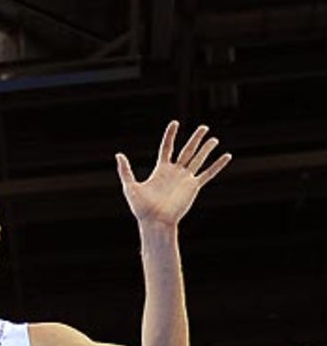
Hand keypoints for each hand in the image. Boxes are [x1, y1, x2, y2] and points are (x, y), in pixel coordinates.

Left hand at [116, 122, 230, 227]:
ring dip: (206, 149)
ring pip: (198, 159)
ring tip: (214, 139)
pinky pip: (208, 174)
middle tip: (204, 128)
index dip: (171, 135)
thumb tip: (118, 154)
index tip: (175, 123)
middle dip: (195, 139)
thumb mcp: (131, 187)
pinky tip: (227, 156)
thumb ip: (125, 170)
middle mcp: (174, 172)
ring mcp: (185, 179)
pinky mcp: (193, 187)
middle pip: (187, 151)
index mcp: (161, 170)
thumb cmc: (141, 208)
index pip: (167, 148)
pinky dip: (217, 165)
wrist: (155, 222)